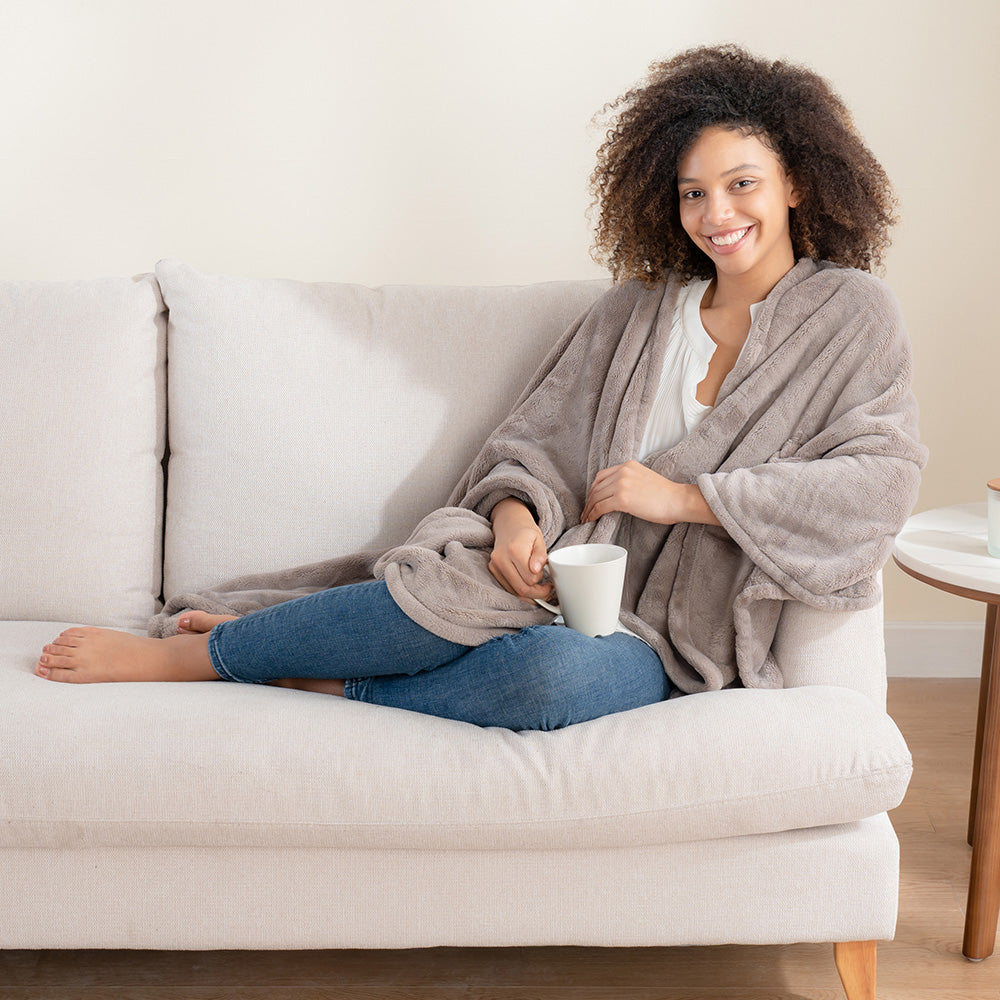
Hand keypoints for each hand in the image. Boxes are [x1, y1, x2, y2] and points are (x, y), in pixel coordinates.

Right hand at [488, 498, 553, 601]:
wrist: (509, 524)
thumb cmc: (526, 532)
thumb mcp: (539, 539)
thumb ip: (540, 555)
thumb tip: (537, 570)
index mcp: (515, 549)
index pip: (530, 577)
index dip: (541, 580)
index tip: (547, 577)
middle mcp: (502, 558)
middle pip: (521, 588)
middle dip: (537, 593)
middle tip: (547, 590)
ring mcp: (495, 565)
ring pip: (514, 591)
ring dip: (529, 595)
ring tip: (540, 590)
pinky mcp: (493, 570)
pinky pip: (508, 588)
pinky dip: (520, 592)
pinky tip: (529, 588)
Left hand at [581, 461, 720, 526]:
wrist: (678, 500)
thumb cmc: (666, 495)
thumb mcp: (644, 479)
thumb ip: (629, 481)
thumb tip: (615, 495)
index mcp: (628, 465)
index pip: (602, 476)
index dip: (593, 489)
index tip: (591, 499)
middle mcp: (622, 471)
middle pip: (597, 487)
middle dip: (589, 500)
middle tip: (585, 511)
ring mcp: (621, 484)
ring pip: (596, 497)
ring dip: (589, 509)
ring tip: (586, 518)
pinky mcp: (622, 499)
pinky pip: (601, 507)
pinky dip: (593, 514)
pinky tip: (591, 520)